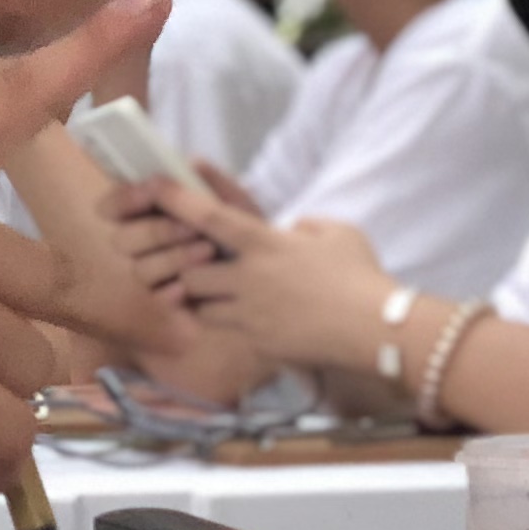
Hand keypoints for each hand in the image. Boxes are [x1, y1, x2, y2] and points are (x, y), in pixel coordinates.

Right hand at [109, 163, 253, 297]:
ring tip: (210, 250)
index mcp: (150, 213)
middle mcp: (144, 245)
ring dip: (173, 258)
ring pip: (141, 270)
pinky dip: (174, 291)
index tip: (149, 191)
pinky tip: (191, 286)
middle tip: (191, 227)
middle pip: (122, 241)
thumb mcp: (235, 202)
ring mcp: (155, 274)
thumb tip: (190, 163)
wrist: (274, 269)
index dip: (123, 199)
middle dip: (156, 231)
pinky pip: (158, 299)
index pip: (112, 207)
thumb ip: (211, 183)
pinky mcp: (170, 301)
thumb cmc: (248, 229)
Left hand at [153, 189, 398, 368]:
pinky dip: (234, 325)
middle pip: (189, 272)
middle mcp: (248, 277)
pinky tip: (257, 323)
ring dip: (206, 301)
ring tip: (226, 298)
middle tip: (205, 268)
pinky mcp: (257, 343)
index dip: (178, 200)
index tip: (155, 187)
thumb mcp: (339, 233)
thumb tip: (293, 232)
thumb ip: (308, 226)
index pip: (210, 217)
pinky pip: (230, 333)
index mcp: (266, 244)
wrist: (373, 329)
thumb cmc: (360, 276)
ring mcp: (250, 313)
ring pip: (201, 307)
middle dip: (189, 271)